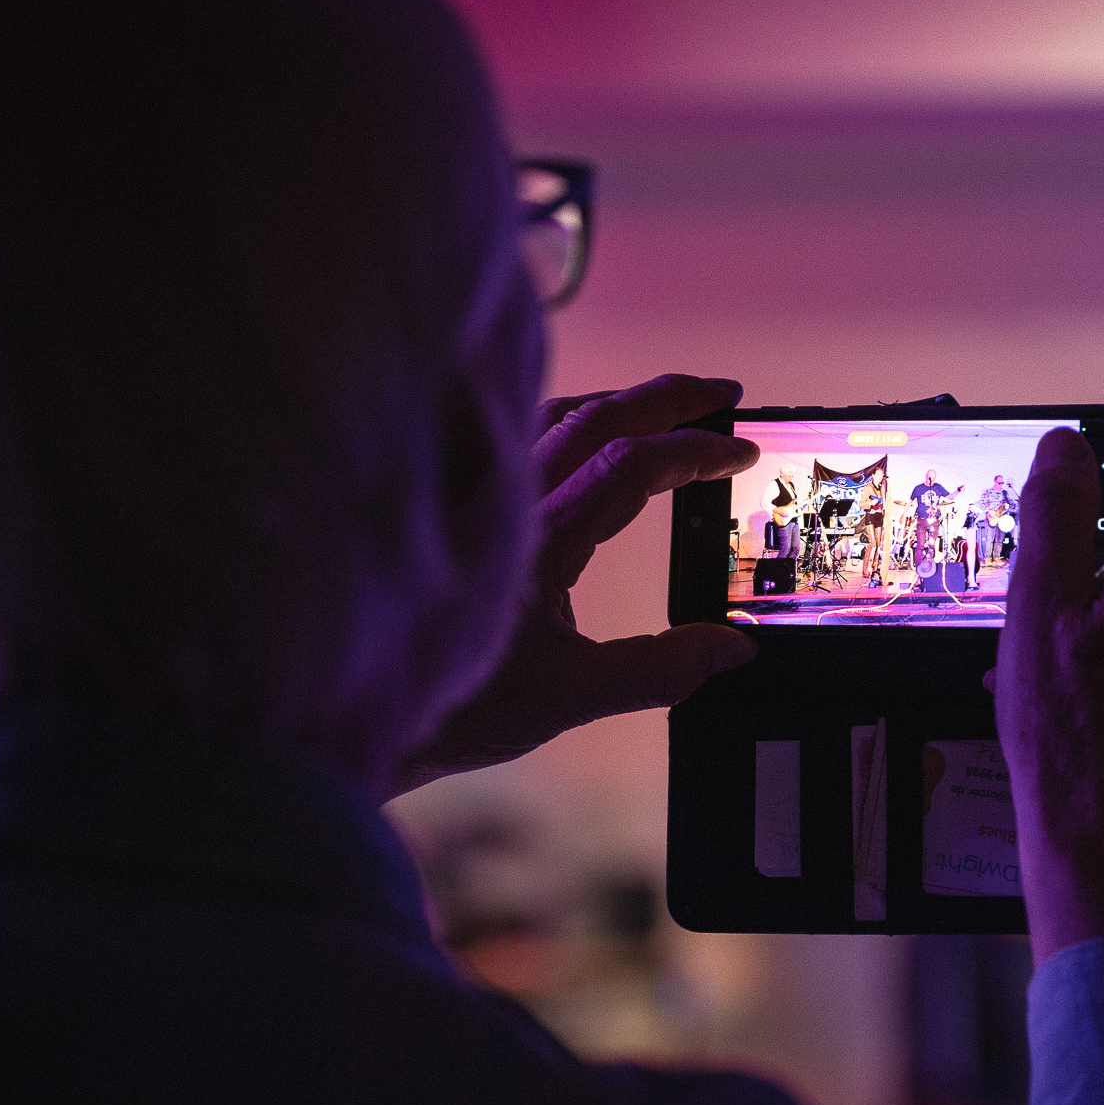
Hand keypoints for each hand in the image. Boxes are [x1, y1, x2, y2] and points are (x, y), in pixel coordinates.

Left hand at [391, 374, 760, 796]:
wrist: (364, 709)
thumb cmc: (455, 708)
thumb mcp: (569, 697)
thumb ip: (659, 671)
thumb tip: (732, 650)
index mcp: (540, 542)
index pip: (630, 465)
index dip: (693, 451)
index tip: (739, 451)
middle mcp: (505, 504)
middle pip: (595, 417)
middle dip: (667, 398)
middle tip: (722, 395)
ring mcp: (477, 499)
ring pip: (553, 416)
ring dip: (616, 402)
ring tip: (666, 407)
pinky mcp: (457, 508)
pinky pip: (518, 438)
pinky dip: (566, 418)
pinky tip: (583, 431)